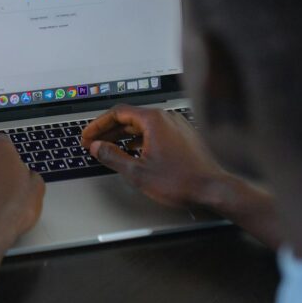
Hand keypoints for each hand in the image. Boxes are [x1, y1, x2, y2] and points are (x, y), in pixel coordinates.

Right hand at [81, 105, 228, 209]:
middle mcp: (166, 118)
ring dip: (124, 135)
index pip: (118, 113)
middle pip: (130, 117)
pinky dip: (140, 139)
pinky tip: (134, 151)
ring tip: (110, 148)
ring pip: (143, 125)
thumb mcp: (138, 172)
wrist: (213, 189)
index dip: (98, 125)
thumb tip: (98, 147)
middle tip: (95, 143)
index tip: (88, 136)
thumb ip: (113, 156)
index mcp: (154, 120)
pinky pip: (155, 132)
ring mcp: (177, 126)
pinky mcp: (183, 136)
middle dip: (109, 131)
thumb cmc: (181, 180)